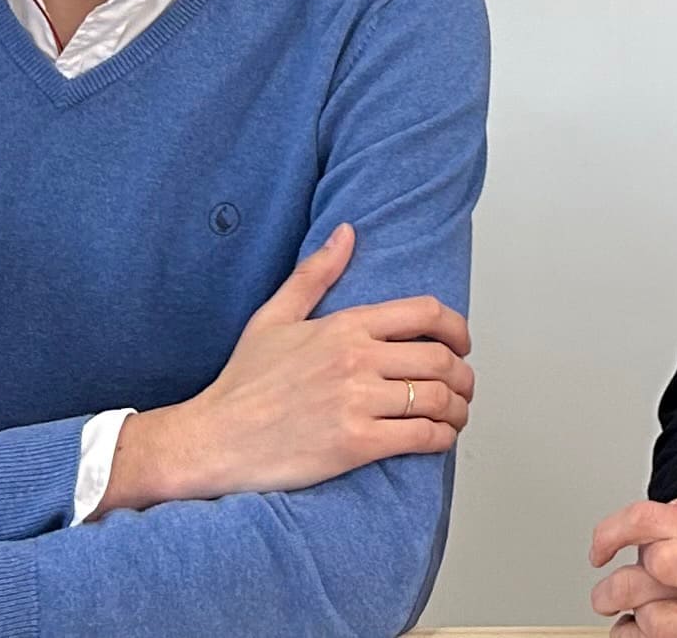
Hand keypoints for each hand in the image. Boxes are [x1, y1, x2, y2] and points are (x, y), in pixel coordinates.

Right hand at [106, 221, 475, 509]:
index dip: (456, 328)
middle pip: (440, 358)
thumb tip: (347, 232)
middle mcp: (358, 359)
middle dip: (463, 375)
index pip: (425, 313)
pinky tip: (439, 439)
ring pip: (437, 398)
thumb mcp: (275, 317)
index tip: (462, 344)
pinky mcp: (355, 444)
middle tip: (464, 387)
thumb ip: (316, 273)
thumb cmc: (243, 384)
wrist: (212, 439)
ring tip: (456, 416)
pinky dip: (441, 438)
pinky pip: (420, 436)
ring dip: (458, 409)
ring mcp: (358, 402)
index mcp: (346, 325)